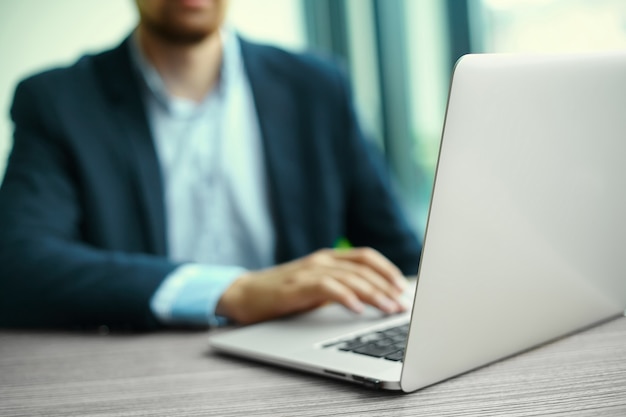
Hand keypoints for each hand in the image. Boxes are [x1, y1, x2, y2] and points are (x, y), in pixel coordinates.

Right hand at [215, 247, 408, 323]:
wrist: (244, 295)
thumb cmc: (282, 294)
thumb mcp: (315, 288)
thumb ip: (339, 288)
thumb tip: (373, 300)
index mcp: (328, 259)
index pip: (365, 256)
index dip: (387, 269)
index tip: (404, 286)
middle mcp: (321, 260)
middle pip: (363, 269)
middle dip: (386, 287)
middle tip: (402, 304)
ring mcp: (308, 271)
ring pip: (350, 278)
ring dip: (374, 294)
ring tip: (389, 309)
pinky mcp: (297, 285)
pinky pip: (327, 287)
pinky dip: (345, 297)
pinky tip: (358, 310)